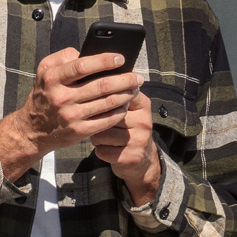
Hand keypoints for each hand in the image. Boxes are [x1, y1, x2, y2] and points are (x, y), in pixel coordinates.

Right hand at [0, 48, 142, 186]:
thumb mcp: (44, 71)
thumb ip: (63, 57)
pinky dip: (120, 112)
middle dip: (124, 79)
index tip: (121, 58)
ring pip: (107, 103)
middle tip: (137, 77)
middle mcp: (61, 97)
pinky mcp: (79, 131)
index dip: (104, 61)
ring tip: (135, 89)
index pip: (82, 66)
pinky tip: (125, 105)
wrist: (33, 129)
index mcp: (53, 78)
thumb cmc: (45, 94)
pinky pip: (106, 120)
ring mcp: (71, 116)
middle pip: (101, 85)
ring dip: (126, 95)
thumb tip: (86, 52)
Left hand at [90, 74, 159, 200]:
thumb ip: (116, 94)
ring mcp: (139, 140)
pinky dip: (100, 150)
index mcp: (143, 105)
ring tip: (102, 136)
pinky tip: (106, 148)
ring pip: (101, 133)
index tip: (95, 102)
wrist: (141, 160)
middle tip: (96, 122)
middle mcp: (144, 121)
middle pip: (106, 114)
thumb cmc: (127, 128)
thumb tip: (92, 77)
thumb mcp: (129, 109)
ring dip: (97, 136)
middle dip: (96, 119)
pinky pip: (102, 150)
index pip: (118, 94)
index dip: (101, 98)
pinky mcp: (130, 157)